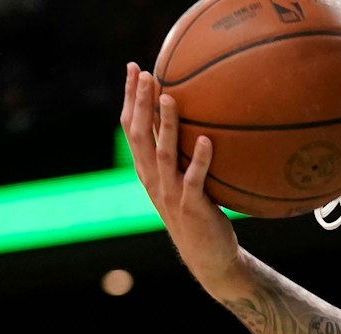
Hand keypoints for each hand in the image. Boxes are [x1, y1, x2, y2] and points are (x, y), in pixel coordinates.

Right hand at [119, 62, 244, 294]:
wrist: (209, 257)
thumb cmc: (200, 215)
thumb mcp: (184, 181)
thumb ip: (181, 155)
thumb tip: (197, 119)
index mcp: (147, 171)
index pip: (131, 128)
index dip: (131, 98)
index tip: (134, 68)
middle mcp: (153, 180)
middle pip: (139, 135)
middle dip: (140, 103)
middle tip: (145, 74)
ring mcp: (171, 194)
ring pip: (163, 154)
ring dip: (165, 125)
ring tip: (170, 98)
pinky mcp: (192, 207)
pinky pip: (195, 179)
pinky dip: (199, 159)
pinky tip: (205, 139)